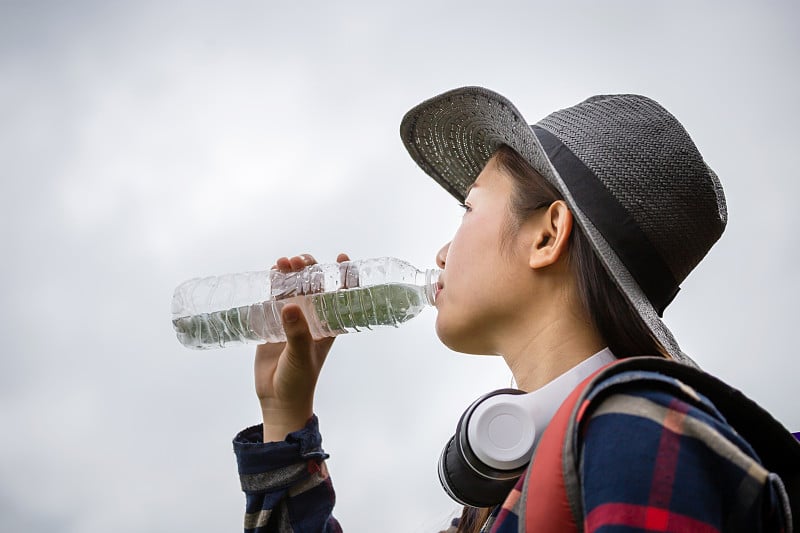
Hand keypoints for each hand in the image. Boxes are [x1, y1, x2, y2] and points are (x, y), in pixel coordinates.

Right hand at [255, 252, 349, 441]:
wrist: (278, 399)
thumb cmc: (299, 381)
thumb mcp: (302, 356)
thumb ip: (297, 332)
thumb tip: (290, 306)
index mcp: (328, 323)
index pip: (341, 293)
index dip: (344, 274)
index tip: (342, 257)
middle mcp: (312, 316)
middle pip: (313, 283)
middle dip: (308, 268)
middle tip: (298, 262)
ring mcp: (292, 318)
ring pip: (293, 286)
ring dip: (290, 272)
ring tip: (282, 264)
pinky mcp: (272, 322)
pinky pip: (273, 297)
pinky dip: (273, 283)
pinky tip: (270, 274)